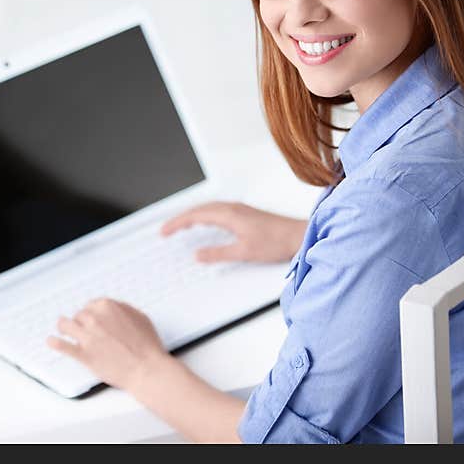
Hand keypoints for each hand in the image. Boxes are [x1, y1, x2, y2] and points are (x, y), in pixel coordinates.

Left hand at [46, 297, 168, 390]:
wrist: (147, 369)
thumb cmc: (147, 346)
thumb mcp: (140, 317)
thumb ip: (123, 310)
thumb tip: (113, 309)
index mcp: (108, 307)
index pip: (91, 305)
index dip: (91, 313)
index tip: (91, 318)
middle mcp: (95, 319)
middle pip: (79, 315)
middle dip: (81, 322)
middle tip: (84, 329)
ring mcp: (88, 336)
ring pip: (66, 325)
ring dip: (64, 327)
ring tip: (63, 330)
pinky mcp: (84, 354)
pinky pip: (62, 346)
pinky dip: (55, 343)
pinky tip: (51, 341)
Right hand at [160, 201, 306, 263]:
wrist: (298, 236)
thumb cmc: (277, 242)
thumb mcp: (244, 252)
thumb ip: (219, 253)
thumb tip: (198, 255)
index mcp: (229, 214)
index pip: (195, 216)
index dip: (177, 223)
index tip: (164, 231)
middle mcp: (232, 208)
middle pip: (199, 209)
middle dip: (180, 219)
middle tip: (167, 230)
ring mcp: (239, 209)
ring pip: (208, 208)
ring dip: (192, 216)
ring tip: (181, 226)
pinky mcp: (245, 214)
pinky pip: (217, 210)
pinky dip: (204, 216)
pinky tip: (206, 223)